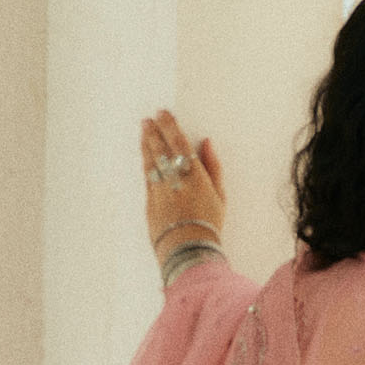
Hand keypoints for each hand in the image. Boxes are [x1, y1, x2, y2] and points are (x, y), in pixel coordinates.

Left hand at [141, 109, 224, 262]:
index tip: (164, 113)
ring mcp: (160, 190)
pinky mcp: (150, 201)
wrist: (188, 251)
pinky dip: (145, 160)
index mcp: (195, 176)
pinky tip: (144, 152)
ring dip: (146, 142)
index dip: (170, 126)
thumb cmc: (208, 225)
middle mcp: (175, 179)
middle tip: (150, 118)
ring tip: (144, 128)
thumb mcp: (220, 196)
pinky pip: (146, 175)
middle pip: (162, 148)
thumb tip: (206, 143)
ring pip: (151, 159)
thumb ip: (213, 167)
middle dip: (155, 130)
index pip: (179, 143)